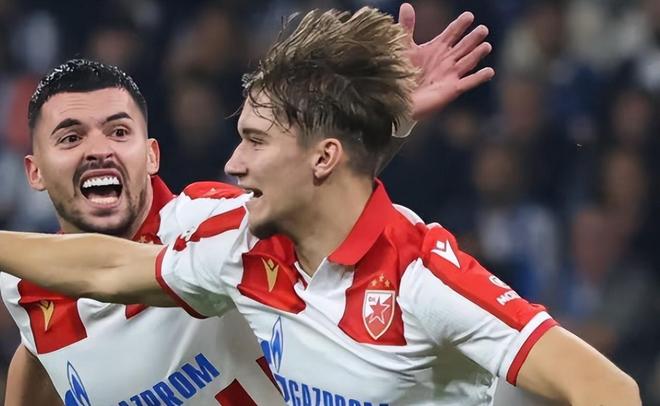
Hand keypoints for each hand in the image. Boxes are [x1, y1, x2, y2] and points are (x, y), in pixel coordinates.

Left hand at [399, 4, 494, 119]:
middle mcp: (446, 61)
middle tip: (483, 29)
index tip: (469, 15)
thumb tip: (406, 5)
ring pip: (468, 62)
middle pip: (463, 46)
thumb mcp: (403, 47)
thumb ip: (406, 27)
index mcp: (436, 49)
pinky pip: (469, 82)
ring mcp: (450, 75)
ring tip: (487, 45)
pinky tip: (490, 71)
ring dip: (477, 54)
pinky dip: (479, 77)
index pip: (452, 33)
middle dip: (473, 38)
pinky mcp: (452, 89)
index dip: (460, 25)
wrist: (398, 98)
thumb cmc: (400, 74)